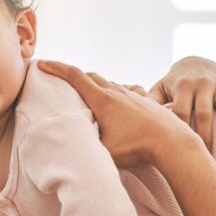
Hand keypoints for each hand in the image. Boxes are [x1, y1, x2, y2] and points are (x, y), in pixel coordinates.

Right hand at [38, 60, 200, 167]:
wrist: (172, 142)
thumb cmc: (137, 148)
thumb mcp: (103, 151)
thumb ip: (85, 146)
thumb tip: (69, 146)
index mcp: (102, 100)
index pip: (74, 76)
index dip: (56, 68)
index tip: (42, 63)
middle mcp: (116, 92)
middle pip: (90, 76)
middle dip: (73, 76)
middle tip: (61, 80)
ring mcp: (133, 94)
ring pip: (109, 82)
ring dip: (95, 84)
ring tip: (89, 93)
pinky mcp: (147, 100)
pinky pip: (127, 89)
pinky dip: (117, 91)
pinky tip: (121, 97)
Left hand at [148, 56, 215, 152]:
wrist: (195, 61)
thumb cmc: (172, 84)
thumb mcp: (159, 88)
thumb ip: (150, 102)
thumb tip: (139, 121)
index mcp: (182, 85)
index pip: (181, 112)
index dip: (181, 132)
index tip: (180, 151)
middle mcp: (203, 84)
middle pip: (203, 114)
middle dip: (203, 137)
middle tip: (203, 160)